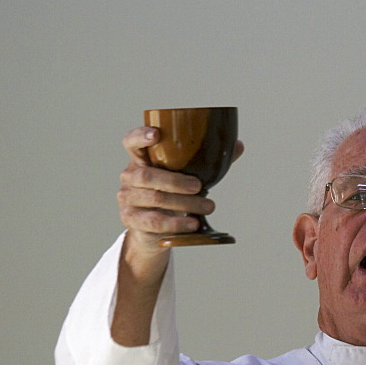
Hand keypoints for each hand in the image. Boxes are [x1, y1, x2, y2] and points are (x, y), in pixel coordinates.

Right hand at [117, 127, 244, 256]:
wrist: (154, 230)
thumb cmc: (172, 194)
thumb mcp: (187, 176)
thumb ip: (208, 160)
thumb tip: (238, 145)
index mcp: (141, 159)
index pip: (131, 141)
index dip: (141, 136)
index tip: (156, 134)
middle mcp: (129, 176)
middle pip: (148, 175)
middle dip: (177, 181)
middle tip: (200, 187)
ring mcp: (127, 198)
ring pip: (155, 198)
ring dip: (184, 204)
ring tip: (208, 207)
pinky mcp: (130, 220)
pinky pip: (154, 221)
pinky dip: (177, 223)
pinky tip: (193, 224)